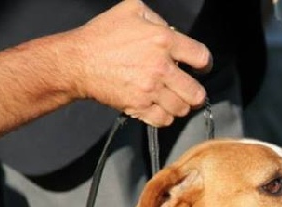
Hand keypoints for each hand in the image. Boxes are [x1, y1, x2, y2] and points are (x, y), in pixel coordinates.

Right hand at [62, 0, 212, 126]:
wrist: (77, 61)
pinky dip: (165, 117)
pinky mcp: (138, 106)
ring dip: (180, 106)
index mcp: (163, 40)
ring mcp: (150, 89)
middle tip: (189, 91)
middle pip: (197, 92)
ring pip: (182, 109)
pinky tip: (160, 109)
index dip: (204, 65)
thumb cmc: (102, 35)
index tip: (200, 68)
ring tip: (172, 100)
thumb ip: (158, 19)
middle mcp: (161, 67)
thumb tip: (173, 32)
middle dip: (195, 93)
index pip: (202, 58)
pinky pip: (164, 120)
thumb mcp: (132, 9)